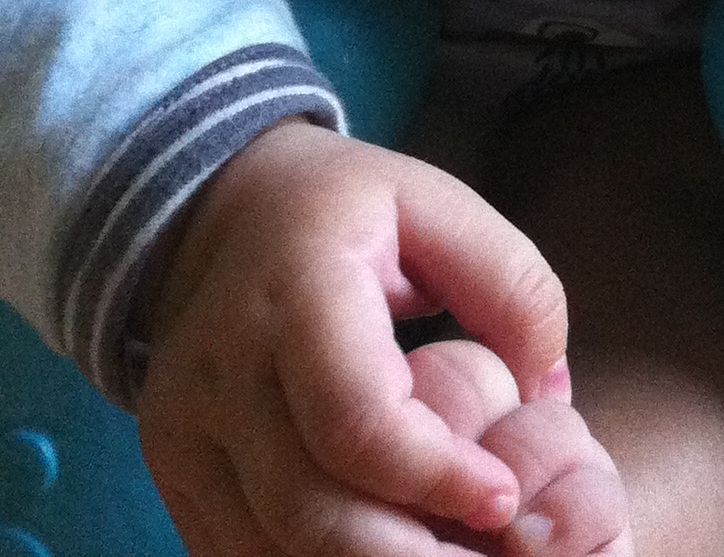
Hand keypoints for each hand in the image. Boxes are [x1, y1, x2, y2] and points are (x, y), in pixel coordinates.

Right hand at [137, 119, 570, 555]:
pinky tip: (385, 548)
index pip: (354, 418)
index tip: (504, 496)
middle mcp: (222, 368)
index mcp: (294, 289)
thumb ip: (510, 285)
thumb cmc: (342, 209)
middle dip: (408, 555)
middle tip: (486, 555)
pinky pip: (242, 553)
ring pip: (272, 548)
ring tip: (445, 553)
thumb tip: (548, 395)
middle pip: (309, 510)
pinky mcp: (175, 472)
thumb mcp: (434, 203)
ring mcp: (184, 430)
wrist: (213, 209)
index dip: (433, 474)